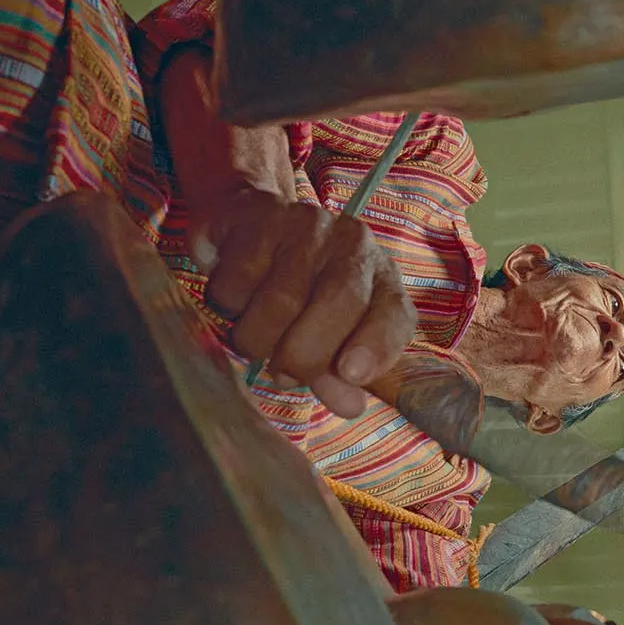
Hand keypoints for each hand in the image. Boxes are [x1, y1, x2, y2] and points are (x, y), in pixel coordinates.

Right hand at [189, 189, 416, 417]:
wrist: (252, 225)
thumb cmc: (300, 294)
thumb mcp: (327, 336)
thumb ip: (336, 374)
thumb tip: (347, 407)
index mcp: (382, 281)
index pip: (394, 315)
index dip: (376, 346)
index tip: (350, 374)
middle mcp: (355, 246)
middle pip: (337, 304)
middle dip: (303, 354)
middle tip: (281, 371)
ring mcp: (310, 226)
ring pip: (280, 301)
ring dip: (257, 338)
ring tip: (255, 338)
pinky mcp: (261, 218)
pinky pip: (237, 282)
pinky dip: (229, 306)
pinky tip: (237, 299)